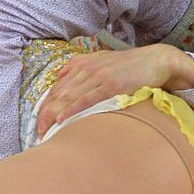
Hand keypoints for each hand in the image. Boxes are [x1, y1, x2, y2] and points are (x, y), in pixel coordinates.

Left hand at [35, 44, 193, 135]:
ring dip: (54, 115)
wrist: (157, 60)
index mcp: (82, 64)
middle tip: (37, 132)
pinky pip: (87, 99)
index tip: (38, 122)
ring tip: (45, 131)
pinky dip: (72, 109)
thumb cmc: (129, 65)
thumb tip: (60, 76)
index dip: (45, 106)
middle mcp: (87, 69)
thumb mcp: (101, 60)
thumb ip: (80, 67)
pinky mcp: (112, 85)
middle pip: (58, 94)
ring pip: (69, 97)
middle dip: (45, 114)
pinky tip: (61, 119)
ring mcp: (99, 76)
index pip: (56, 88)